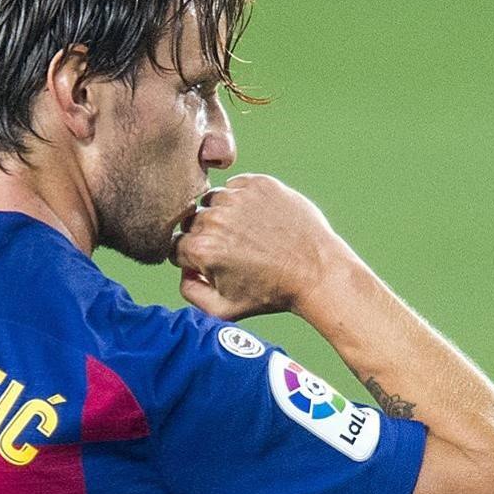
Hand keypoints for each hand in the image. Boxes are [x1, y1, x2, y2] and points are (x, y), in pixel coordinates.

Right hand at [170, 174, 350, 320]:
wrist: (317, 271)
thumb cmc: (272, 293)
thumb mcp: (224, 309)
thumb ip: (190, 293)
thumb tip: (183, 270)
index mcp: (202, 248)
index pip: (177, 246)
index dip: (194, 259)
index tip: (216, 264)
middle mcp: (215, 218)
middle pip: (192, 223)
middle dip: (207, 236)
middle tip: (235, 250)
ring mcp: (238, 197)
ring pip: (213, 201)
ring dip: (223, 215)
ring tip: (249, 234)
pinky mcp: (259, 184)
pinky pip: (236, 186)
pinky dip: (242, 199)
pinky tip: (260, 219)